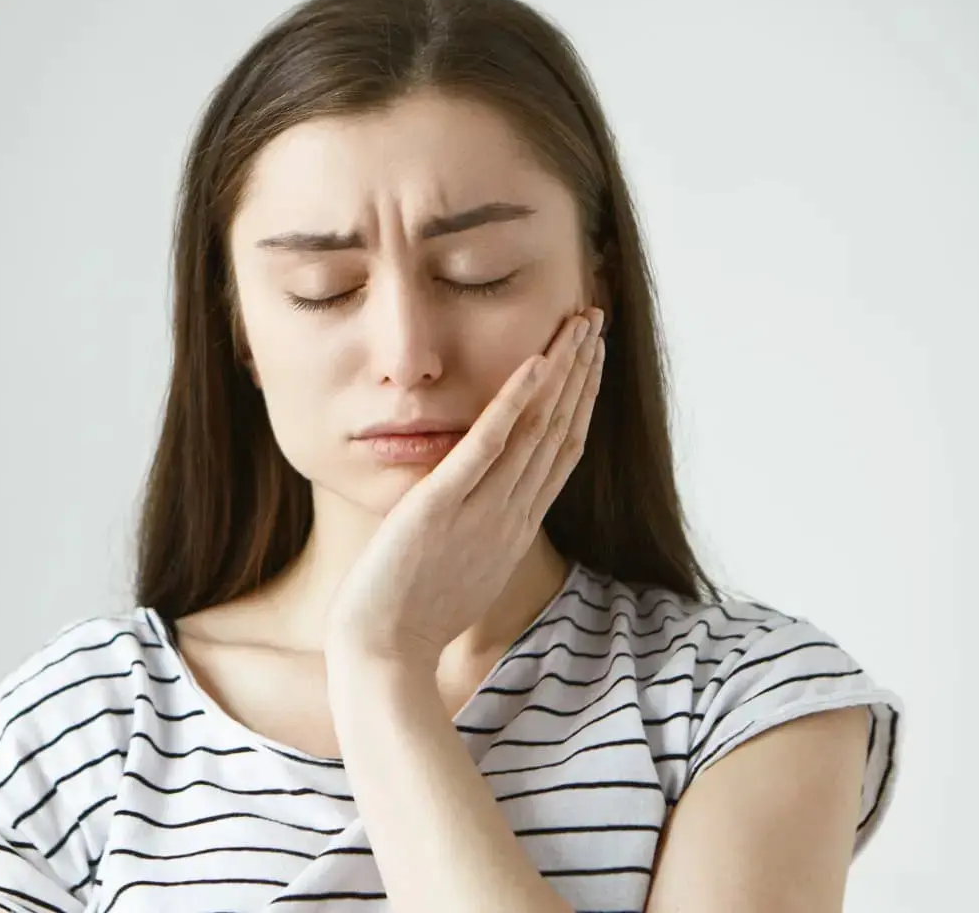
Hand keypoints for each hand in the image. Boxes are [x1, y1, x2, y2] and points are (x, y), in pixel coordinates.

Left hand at [323, 307, 606, 670]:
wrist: (382, 655)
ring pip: (536, 431)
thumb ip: (477, 532)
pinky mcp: (442, 507)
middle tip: (596, 321)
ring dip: (561, 373)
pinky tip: (533, 363)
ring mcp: (481, 511)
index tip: (591, 361)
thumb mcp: (459, 569)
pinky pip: (486, 448)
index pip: (561, 454)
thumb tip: (480, 507)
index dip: (581, 403)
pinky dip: (513, 404)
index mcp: (515, 529)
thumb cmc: (409, 619)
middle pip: (560, 432)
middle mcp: (510, 515)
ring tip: (579, 325)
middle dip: (582, 373)